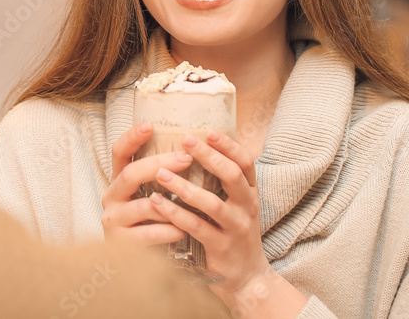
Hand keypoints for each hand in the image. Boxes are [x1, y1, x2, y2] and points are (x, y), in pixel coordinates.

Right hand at [100, 121, 194, 245]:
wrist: (135, 264)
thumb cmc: (150, 221)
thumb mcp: (151, 193)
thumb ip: (161, 175)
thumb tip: (192, 148)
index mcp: (119, 181)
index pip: (119, 152)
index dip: (132, 137)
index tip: (150, 125)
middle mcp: (111, 196)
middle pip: (131, 174)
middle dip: (160, 163)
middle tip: (186, 158)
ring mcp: (113, 220)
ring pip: (141, 205)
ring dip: (169, 202)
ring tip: (193, 197)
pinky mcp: (120, 243)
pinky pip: (146, 234)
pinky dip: (166, 231)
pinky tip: (182, 230)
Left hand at [147, 129, 272, 300]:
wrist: (248, 278)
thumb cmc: (236, 233)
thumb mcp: (238, 205)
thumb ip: (225, 182)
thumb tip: (202, 148)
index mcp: (251, 192)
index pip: (245, 162)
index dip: (229, 145)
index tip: (208, 131)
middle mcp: (247, 207)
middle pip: (232, 176)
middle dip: (208, 156)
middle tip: (185, 140)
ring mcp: (235, 228)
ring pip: (211, 203)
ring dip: (184, 186)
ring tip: (161, 172)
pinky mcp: (220, 247)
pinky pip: (196, 227)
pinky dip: (175, 213)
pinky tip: (157, 202)